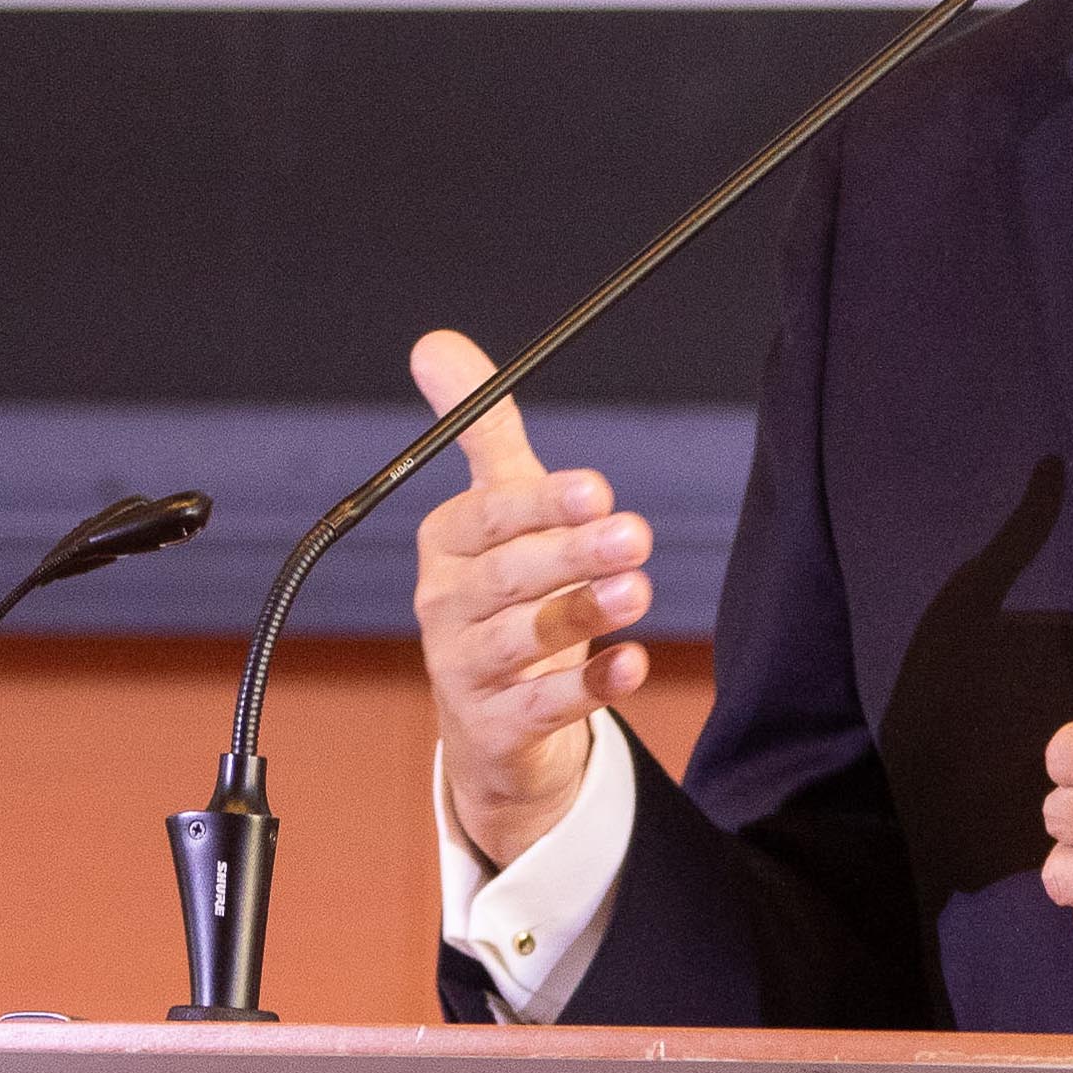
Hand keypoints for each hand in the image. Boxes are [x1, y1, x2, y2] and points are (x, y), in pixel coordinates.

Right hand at [408, 327, 657, 870]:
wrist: (492, 720)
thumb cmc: (503, 595)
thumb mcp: (495, 511)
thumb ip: (482, 432)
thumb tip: (434, 342)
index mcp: (447, 547)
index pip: (488, 519)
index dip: (540, 505)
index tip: (596, 489)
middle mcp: (446, 607)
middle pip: (508, 579)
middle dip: (571, 555)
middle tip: (635, 534)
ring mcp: (467, 671)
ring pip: (523, 642)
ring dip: (581, 615)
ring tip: (638, 591)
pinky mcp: (497, 729)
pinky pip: (543, 710)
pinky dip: (589, 689)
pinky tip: (633, 665)